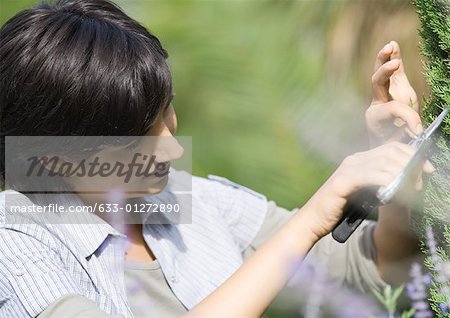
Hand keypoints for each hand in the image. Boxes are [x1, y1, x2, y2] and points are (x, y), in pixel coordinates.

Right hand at [301, 142, 433, 239]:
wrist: (313, 220)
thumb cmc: (338, 209)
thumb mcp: (364, 194)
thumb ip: (380, 185)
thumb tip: (406, 183)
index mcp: (359, 160)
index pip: (391, 147)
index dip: (413, 155)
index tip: (427, 170)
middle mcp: (353, 160)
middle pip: (391, 152)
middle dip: (411, 165)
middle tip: (419, 183)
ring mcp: (347, 169)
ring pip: (385, 162)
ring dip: (403, 175)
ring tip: (410, 191)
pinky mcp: (343, 182)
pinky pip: (372, 176)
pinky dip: (388, 183)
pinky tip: (394, 193)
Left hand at [366, 41, 421, 146]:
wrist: (384, 144)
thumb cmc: (392, 144)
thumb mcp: (398, 142)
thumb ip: (407, 134)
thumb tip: (417, 131)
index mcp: (376, 117)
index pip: (392, 108)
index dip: (408, 116)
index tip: (418, 129)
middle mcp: (376, 103)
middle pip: (377, 83)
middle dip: (385, 72)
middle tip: (394, 64)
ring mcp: (383, 94)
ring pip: (380, 73)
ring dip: (384, 59)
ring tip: (389, 46)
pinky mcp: (393, 88)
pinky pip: (392, 72)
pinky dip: (392, 57)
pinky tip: (392, 44)